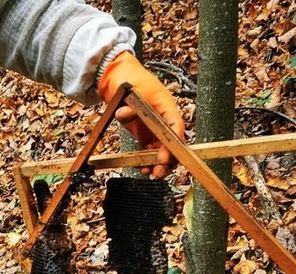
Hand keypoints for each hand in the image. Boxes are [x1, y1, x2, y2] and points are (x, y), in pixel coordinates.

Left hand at [98, 52, 184, 178]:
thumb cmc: (130, 81)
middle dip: (168, 160)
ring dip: (158, 163)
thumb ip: (127, 105)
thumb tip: (123, 113)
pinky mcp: (146, 136)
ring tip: (150, 173)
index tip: (165, 157)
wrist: (119, 79)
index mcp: (167, 107)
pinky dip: (148, 160)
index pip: (176, 127)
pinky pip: (151, 151)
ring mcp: (156, 129)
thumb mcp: (129, 91)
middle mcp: (164, 120)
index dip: (173, 144)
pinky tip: (143, 168)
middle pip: (173, 143)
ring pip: (163, 150)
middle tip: (159, 172)